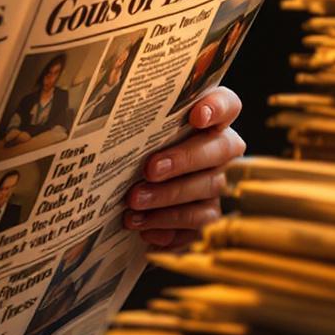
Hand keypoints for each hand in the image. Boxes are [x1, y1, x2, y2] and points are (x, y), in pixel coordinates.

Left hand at [122, 86, 244, 250]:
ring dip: (169, 197)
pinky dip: (169, 228)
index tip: (197, 116)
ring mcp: (216, 183)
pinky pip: (198, 224)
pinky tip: (144, 230)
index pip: (227, 104)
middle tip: (150, 169)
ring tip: (134, 202)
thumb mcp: (136, 130)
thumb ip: (138, 119)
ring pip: (207, 188)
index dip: (217, 108)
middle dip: (183, 160)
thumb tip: (106, 114)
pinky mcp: (208, 215)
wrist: (130, 187)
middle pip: (219, 150)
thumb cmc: (136, 146)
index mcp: (209, 120)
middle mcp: (220, 150)